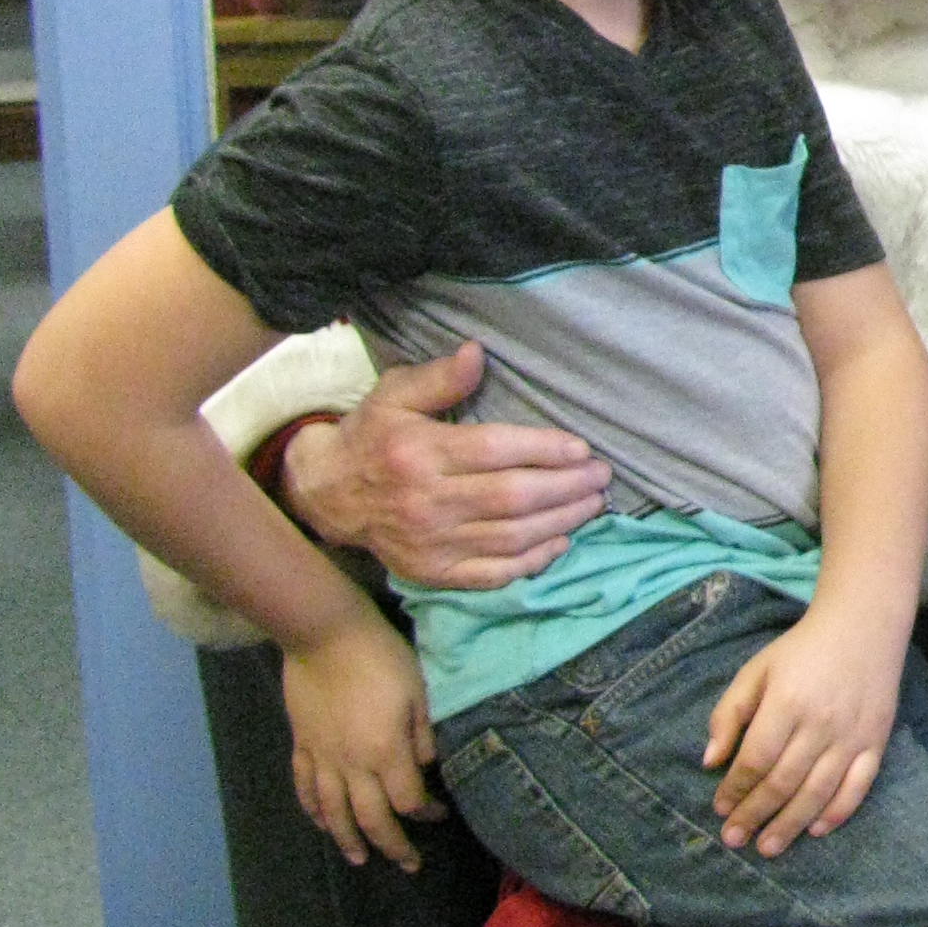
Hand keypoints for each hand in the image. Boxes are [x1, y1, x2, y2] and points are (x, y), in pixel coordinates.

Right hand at [281, 614, 445, 870]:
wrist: (325, 635)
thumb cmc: (381, 658)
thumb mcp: (418, 692)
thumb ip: (424, 736)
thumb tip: (428, 770)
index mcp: (386, 752)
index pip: (408, 800)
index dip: (427, 813)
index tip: (440, 814)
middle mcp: (352, 765)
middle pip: (371, 818)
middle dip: (391, 845)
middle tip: (408, 864)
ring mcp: (323, 757)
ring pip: (333, 812)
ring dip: (347, 839)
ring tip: (359, 859)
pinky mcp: (302, 746)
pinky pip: (305, 788)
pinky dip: (313, 810)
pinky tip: (321, 822)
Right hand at [284, 341, 607, 587]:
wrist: (326, 494)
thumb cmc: (372, 436)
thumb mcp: (395, 395)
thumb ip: (439, 378)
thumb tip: (477, 352)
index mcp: (421, 453)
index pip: (495, 452)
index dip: (544, 450)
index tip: (581, 448)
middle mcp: (427, 502)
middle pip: (513, 498)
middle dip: (567, 487)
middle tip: (601, 476)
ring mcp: (431, 543)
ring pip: (511, 538)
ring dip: (561, 522)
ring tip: (593, 504)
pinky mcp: (434, 572)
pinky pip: (492, 574)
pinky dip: (532, 562)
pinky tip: (560, 543)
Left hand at [701, 600, 900, 856]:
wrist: (864, 626)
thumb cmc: (802, 650)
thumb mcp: (755, 670)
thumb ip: (729, 713)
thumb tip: (710, 762)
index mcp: (787, 702)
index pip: (756, 759)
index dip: (735, 789)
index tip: (719, 808)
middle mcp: (821, 723)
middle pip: (783, 782)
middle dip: (755, 814)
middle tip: (734, 838)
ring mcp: (852, 735)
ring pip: (818, 792)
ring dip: (790, 825)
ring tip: (767, 847)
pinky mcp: (876, 741)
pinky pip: (858, 787)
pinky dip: (837, 813)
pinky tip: (815, 830)